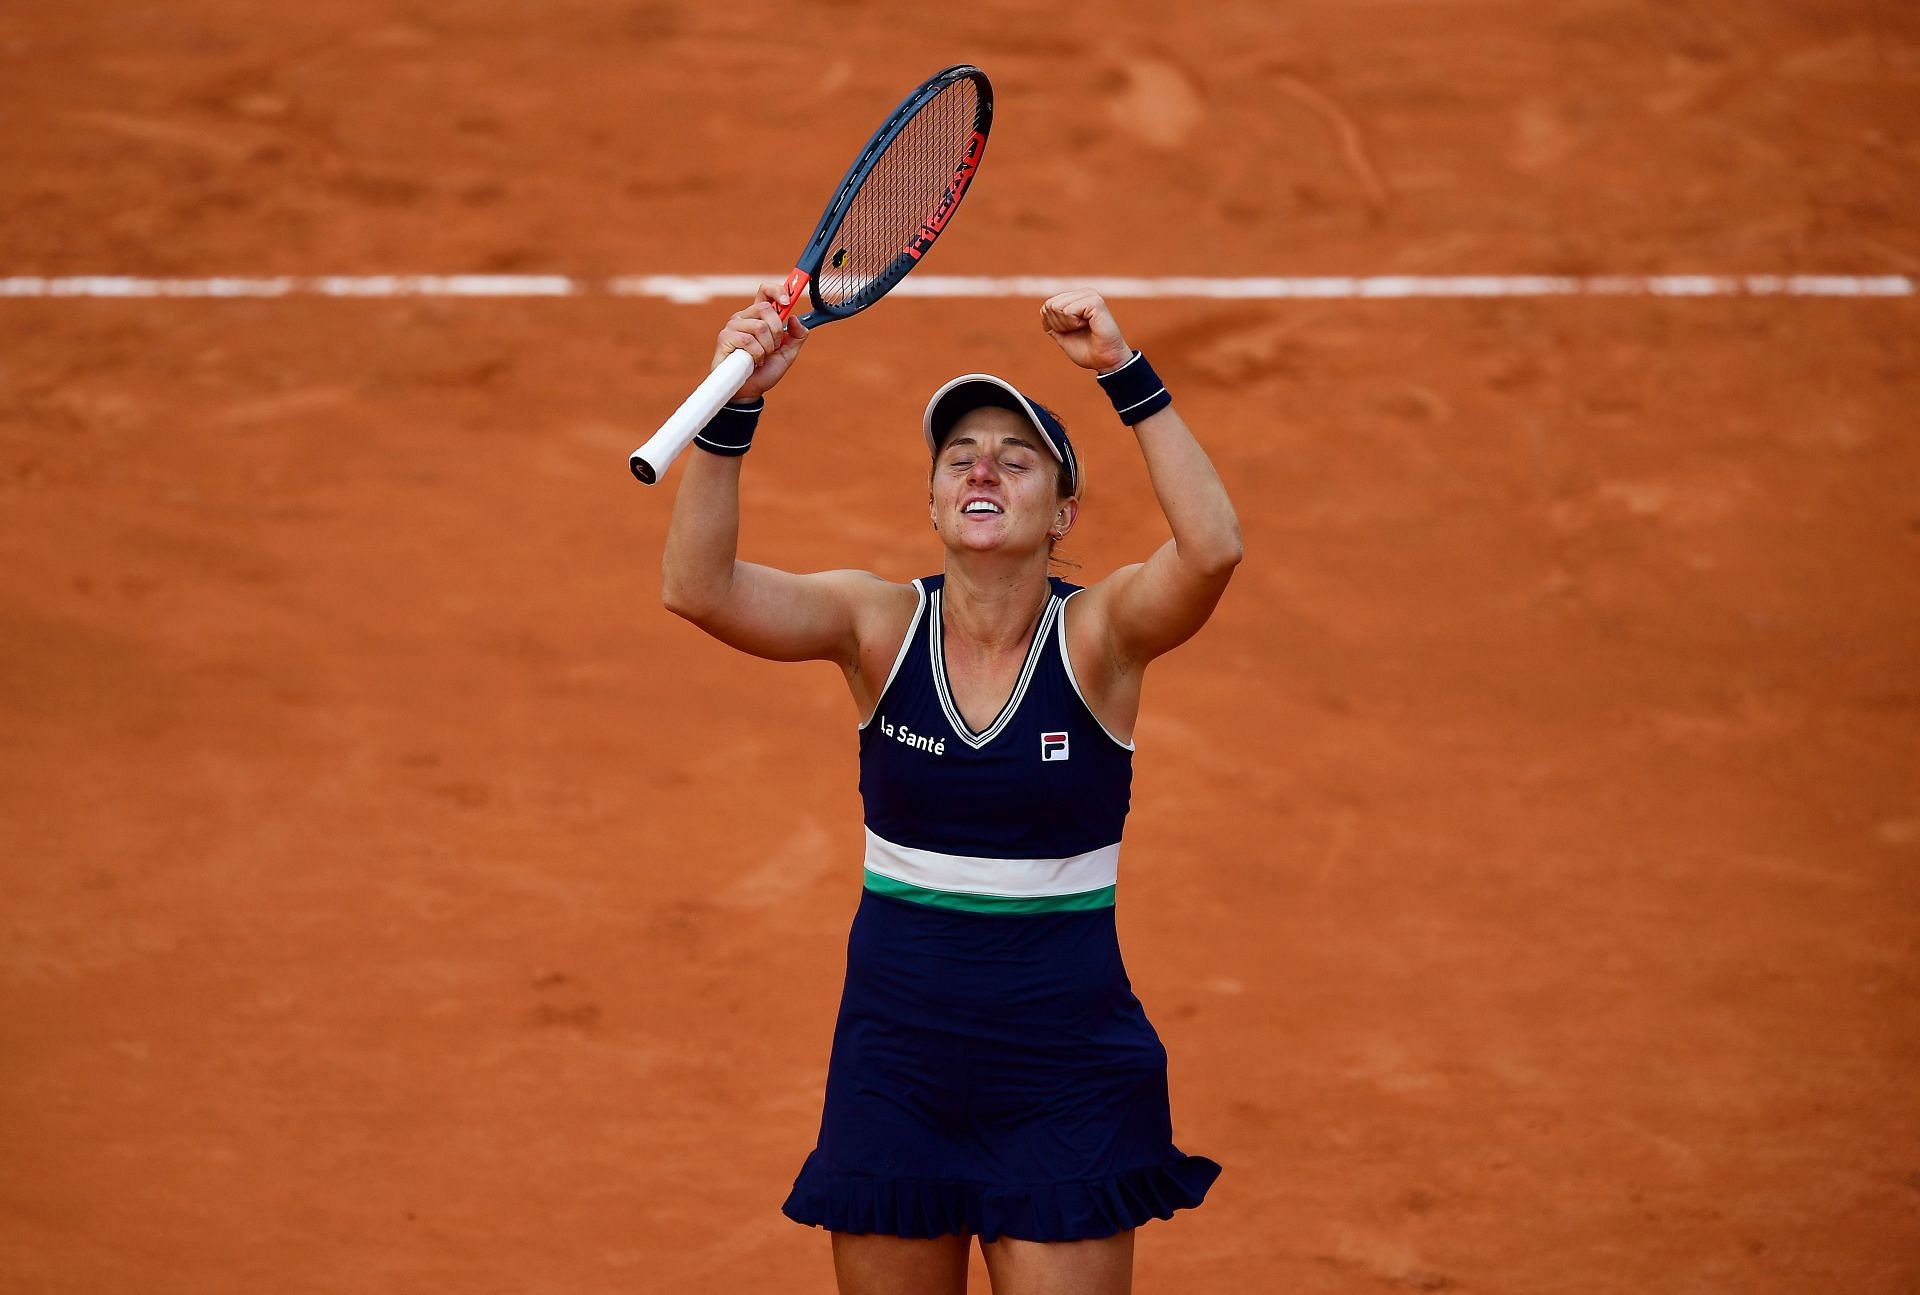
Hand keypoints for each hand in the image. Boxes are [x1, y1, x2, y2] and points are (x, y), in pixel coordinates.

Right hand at [715, 280, 810, 399]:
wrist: (749, 391)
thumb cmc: (764, 371)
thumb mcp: (788, 354)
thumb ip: (797, 336)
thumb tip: (796, 318)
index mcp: (758, 317)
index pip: (765, 292)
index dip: (777, 291)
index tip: (787, 301)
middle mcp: (744, 317)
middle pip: (766, 309)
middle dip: (776, 331)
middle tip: (773, 348)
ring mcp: (733, 326)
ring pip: (759, 327)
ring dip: (766, 347)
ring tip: (761, 357)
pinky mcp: (725, 338)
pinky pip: (749, 340)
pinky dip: (757, 355)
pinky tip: (753, 362)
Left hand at [1040, 288, 1131, 372]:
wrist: (1104, 361)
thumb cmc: (1087, 350)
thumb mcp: (1062, 334)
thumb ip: (1052, 320)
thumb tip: (1044, 308)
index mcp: (1077, 298)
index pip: (1047, 306)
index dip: (1054, 325)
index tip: (1072, 332)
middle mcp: (1084, 293)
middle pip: (1050, 305)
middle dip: (1059, 324)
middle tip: (1078, 331)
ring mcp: (1090, 295)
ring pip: (1057, 307)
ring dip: (1067, 324)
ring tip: (1084, 328)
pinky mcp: (1095, 301)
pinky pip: (1068, 310)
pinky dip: (1074, 324)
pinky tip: (1089, 326)